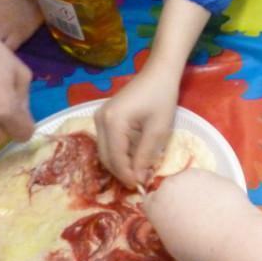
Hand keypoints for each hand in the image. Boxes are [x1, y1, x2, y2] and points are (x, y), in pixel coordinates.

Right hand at [94, 68, 175, 187]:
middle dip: (122, 171)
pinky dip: (119, 152)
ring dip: (120, 163)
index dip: (127, 175)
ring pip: (105, 151)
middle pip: (106, 156)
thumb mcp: (158, 129)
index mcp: (112, 122)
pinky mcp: (103, 117)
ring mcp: (99, 117)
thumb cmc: (162, 97)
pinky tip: (134, 157)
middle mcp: (100, 120)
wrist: (158, 73)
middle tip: (140, 182)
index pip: (116, 158)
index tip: (140, 187)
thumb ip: (146, 155)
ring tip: (139, 171)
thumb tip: (138, 179)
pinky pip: (108, 142)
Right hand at [143, 169, 250, 260]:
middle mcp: (171, 185)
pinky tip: (223, 207)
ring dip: (196, 191)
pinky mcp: (216, 174)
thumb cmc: (198, 249)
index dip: (161, 210)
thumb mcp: (172, 244)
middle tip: (192, 215)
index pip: (151, 201)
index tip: (170, 218)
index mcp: (156, 204)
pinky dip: (214, 191)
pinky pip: (210, 182)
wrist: (232, 236)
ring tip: (209, 211)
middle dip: (177, 198)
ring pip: (191, 182)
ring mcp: (195, 176)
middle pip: (170, 188)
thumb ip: (167, 227)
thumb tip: (174, 222)